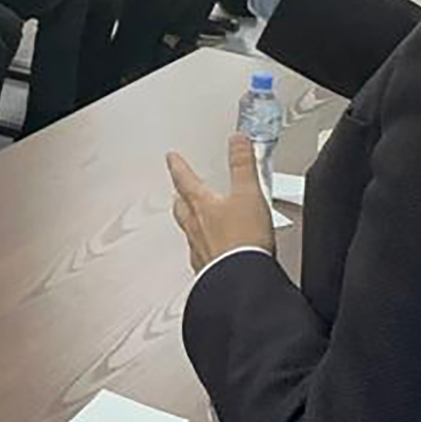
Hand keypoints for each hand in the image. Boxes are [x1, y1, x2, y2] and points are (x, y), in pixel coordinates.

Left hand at [166, 135, 274, 271]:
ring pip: (188, 231)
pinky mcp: (208, 270)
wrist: (242, 280)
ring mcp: (199, 250)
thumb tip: (237, 141)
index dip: (178, 166)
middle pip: (181, 206)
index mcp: (201, 204)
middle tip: (178, 189)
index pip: (184, 179)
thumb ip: (242, 165)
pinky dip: (203, 249)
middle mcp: (194, 227)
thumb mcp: (249, 193)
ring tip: (195, 219)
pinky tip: (210, 252)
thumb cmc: (244, 240)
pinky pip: (200, 255)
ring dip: (190, 222)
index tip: (171, 158)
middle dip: (180, 195)